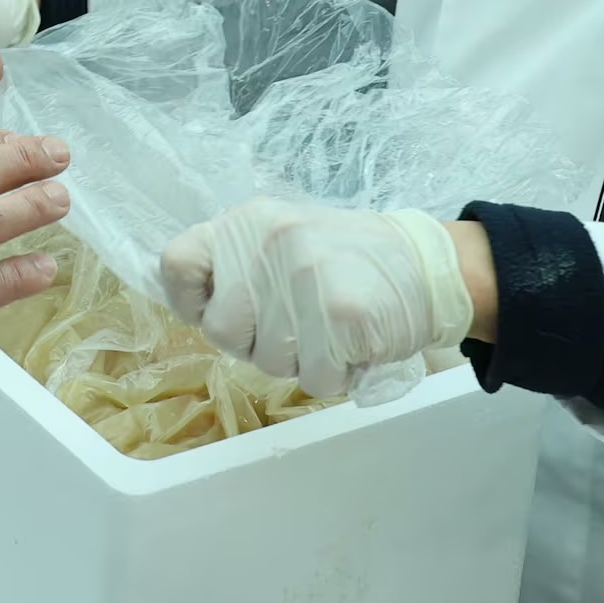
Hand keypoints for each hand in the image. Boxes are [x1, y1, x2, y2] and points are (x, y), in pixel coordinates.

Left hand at [160, 198, 478, 401]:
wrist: (426, 265)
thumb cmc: (344, 261)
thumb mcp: (279, 241)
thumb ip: (236, 266)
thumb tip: (193, 306)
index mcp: (246, 224)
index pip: (177, 264)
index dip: (190, 302)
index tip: (216, 313)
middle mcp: (268, 243)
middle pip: (220, 330)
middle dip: (254, 345)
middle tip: (293, 330)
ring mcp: (305, 276)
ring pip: (268, 362)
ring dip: (299, 362)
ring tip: (328, 331)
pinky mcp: (342, 314)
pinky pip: (315, 378)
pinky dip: (336, 375)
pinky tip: (353, 345)